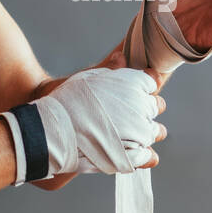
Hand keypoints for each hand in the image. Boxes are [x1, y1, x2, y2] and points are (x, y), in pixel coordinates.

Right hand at [32, 66, 167, 174]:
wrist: (55, 130)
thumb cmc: (68, 101)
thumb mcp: (88, 78)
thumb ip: (110, 69)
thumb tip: (121, 56)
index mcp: (134, 84)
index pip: (151, 82)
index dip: (141, 88)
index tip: (130, 94)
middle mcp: (142, 107)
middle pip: (157, 106)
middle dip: (145, 109)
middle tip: (128, 115)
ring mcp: (140, 133)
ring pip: (157, 132)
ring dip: (147, 132)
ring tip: (130, 135)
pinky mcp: (135, 156)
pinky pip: (149, 156)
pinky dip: (143, 155)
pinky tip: (130, 152)